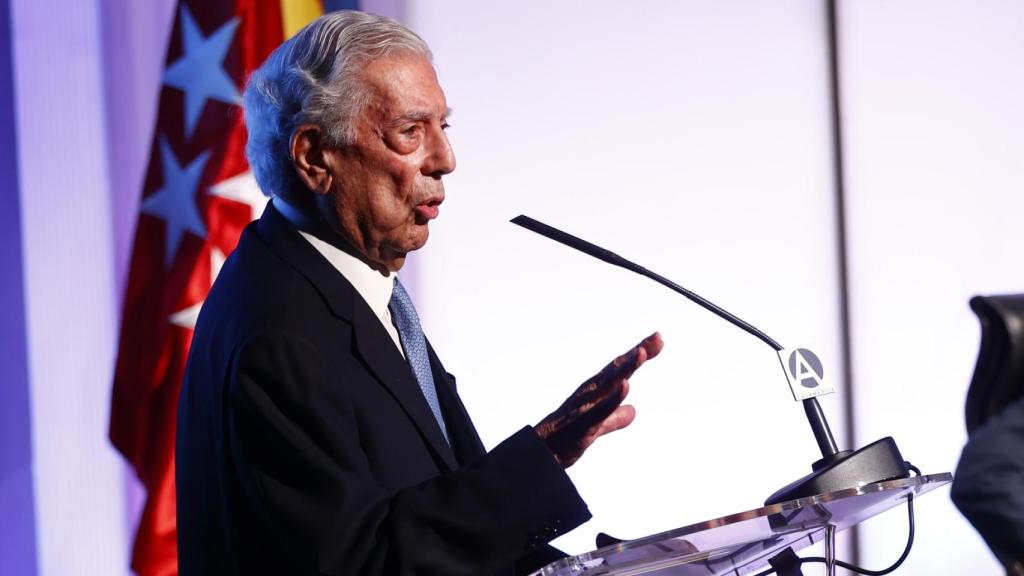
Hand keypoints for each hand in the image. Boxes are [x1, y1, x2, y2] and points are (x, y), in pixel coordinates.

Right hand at [534, 332, 662, 467]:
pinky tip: (625, 385)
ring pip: (608, 384)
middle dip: (638, 352)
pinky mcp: (582, 425)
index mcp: (595, 392)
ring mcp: (585, 407)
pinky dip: (612, 397)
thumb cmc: (565, 437)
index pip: (621, 369)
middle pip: (617, 368)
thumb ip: (614, 417)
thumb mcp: (597, 426)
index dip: (640, 353)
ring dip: (625, 368)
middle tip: (657, 337)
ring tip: (642, 353)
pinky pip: (599, 410)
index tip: (658, 339)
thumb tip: (632, 411)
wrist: (541, 455)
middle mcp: (590, 393)